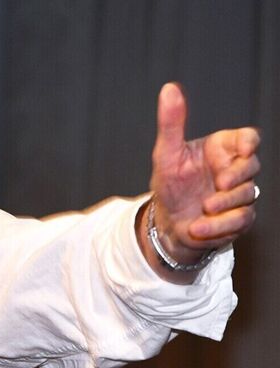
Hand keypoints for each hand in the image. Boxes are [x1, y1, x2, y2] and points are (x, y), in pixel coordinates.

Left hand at [145, 82, 260, 278]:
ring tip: (202, 209)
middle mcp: (234, 169)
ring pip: (247, 195)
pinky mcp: (239, 218)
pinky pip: (241, 220)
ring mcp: (239, 194)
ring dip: (224, 204)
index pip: (248, 138)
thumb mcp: (166, 154)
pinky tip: (199, 227)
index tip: (242, 150)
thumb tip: (169, 89)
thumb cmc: (169, 184)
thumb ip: (171, 123)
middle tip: (218, 184)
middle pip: (253, 166)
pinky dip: (219, 225)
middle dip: (237, 176)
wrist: (167, 223)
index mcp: (222, 149)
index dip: (249, 143)